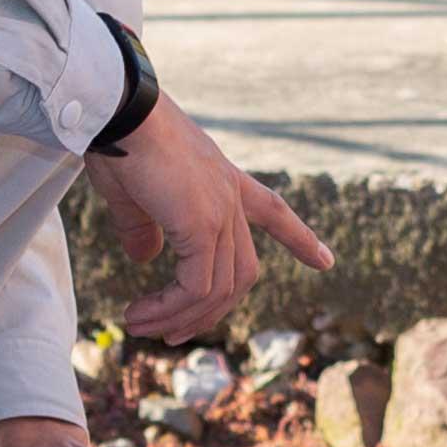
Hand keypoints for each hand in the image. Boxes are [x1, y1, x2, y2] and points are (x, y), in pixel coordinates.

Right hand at [86, 97, 331, 344]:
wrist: (120, 111)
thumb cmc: (121, 140)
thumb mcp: (134, 192)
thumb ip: (143, 228)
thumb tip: (144, 258)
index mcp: (223, 180)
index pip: (273, 211)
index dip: (299, 238)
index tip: (326, 261)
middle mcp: (230, 196)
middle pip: (243, 272)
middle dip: (212, 311)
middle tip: (174, 335)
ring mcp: (221, 212)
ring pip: (217, 289)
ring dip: (179, 318)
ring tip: (141, 327)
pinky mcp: (202, 226)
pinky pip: (195, 287)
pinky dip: (171, 309)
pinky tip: (143, 314)